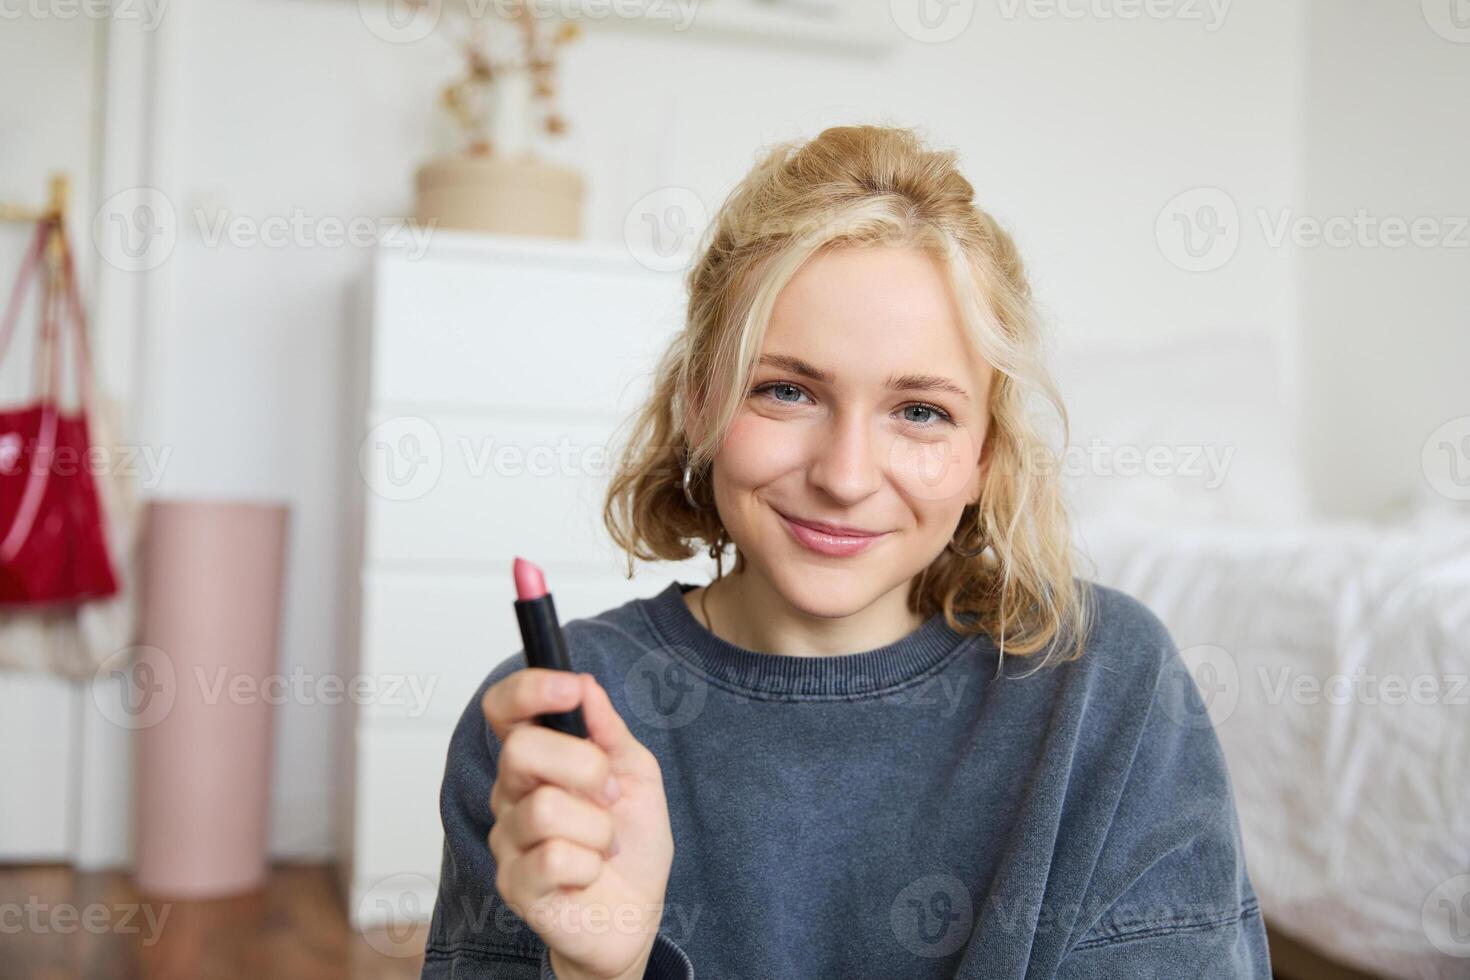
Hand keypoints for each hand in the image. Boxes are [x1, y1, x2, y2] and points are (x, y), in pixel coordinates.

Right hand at [483, 668, 673, 979]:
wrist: (633, 913)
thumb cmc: (630, 843)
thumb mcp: (636, 776)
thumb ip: (610, 732)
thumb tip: (587, 688)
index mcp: (537, 759)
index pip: (504, 710)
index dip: (528, 690)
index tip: (570, 688)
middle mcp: (512, 792)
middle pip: (521, 749)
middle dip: (584, 765)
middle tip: (609, 793)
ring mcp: (508, 839)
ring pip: (546, 808)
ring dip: (597, 827)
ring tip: (605, 844)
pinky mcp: (514, 884)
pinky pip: (555, 857)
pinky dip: (591, 864)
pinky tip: (590, 873)